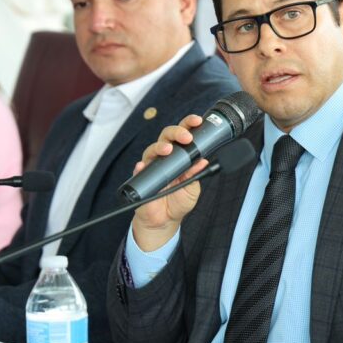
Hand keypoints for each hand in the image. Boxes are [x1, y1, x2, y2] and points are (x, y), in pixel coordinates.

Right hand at [130, 115, 208, 251]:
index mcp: (179, 156)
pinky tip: (143, 165)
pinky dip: (141, 166)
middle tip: (186, 137)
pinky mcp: (141, 178)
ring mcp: (152, 166)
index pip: (183, 135)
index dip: (189, 125)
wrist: (165, 221)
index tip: (198, 121)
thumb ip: (196, 174)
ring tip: (168, 150)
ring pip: (152, 149)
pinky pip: (139, 169)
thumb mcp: (193, 188)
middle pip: (167, 136)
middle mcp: (165, 157)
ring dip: (160, 147)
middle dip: (176, 132)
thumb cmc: (178, 201)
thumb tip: (203, 161)